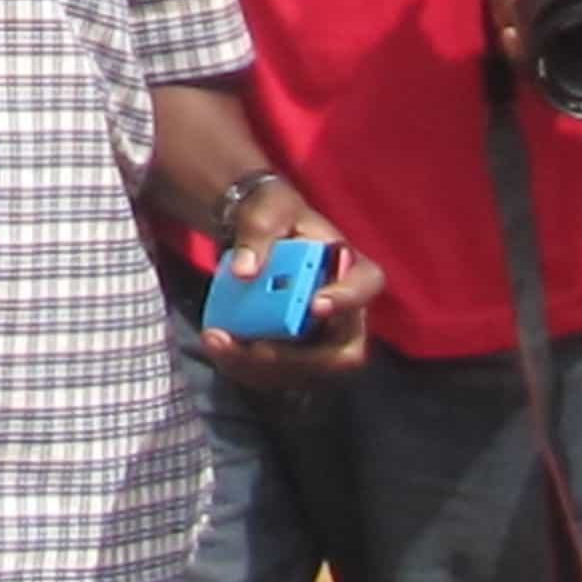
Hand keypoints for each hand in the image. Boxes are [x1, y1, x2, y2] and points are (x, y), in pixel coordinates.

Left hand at [196, 177, 380, 391]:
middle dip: (294, 357)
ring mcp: (323, 339)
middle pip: (340, 352)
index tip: (315, 305)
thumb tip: (245, 270)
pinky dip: (244, 366)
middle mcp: (345, 312)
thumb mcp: (265, 208)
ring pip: (305, 372)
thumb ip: (256, 233)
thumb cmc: (272, 214)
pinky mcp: (295, 354)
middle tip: (253, 347)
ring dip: (259, 366)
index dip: (347, 299)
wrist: (253, 234)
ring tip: (216, 342)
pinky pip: (276, 373)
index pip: (365, 286)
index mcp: (350, 266)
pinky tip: (217, 346)